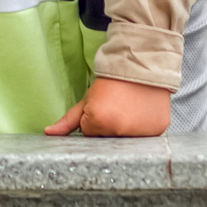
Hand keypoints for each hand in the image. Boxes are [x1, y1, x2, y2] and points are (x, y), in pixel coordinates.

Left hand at [44, 77, 172, 137]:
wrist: (140, 64)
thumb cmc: (111, 83)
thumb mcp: (87, 99)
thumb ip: (68, 121)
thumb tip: (48, 133)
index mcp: (99, 122)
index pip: (90, 136)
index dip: (94, 123)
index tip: (102, 108)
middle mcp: (119, 130)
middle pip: (108, 141)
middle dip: (109, 129)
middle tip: (117, 109)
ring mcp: (140, 132)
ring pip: (126, 141)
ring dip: (126, 131)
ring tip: (129, 110)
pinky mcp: (157, 130)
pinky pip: (145, 139)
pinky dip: (142, 130)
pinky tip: (142, 114)